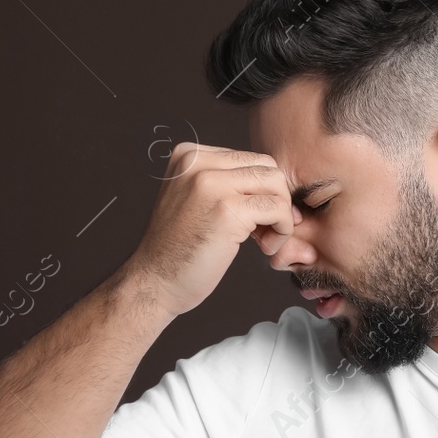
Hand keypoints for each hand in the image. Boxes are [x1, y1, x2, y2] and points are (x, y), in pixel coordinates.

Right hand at [123, 142, 294, 316]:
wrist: (156, 282)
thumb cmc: (178, 249)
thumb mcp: (195, 199)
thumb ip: (226, 182)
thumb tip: (275, 181)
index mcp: (189, 156)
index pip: (251, 159)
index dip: (262, 191)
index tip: (254, 220)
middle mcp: (198, 163)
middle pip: (267, 167)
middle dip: (276, 200)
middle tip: (263, 231)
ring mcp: (211, 184)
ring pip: (276, 184)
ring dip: (281, 216)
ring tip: (264, 240)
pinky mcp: (227, 210)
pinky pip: (277, 209)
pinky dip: (281, 231)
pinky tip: (264, 248)